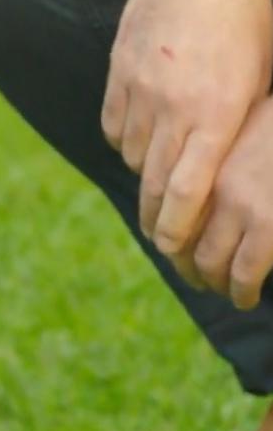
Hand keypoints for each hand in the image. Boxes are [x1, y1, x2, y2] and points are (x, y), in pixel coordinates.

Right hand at [101, 0, 272, 278]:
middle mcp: (173, 106)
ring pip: (133, 156)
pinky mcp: (118, 75)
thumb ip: (244, 127)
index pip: (185, 190)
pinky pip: (115, 127)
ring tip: (159, 176)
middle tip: (162, 236)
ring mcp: (140, 90)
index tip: (171, 246)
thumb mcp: (266, 72)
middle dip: (156, 215)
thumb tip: (229, 176)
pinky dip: (128, 139)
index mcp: (218, 110)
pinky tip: (145, 134)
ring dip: (145, 172)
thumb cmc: (250, 13)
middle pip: (152, 182)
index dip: (175, 227)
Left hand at [187, 97, 272, 308]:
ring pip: (208, 263)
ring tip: (222, 290)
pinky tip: (245, 298)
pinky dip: (241, 292)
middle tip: (198, 279)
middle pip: (179, 243)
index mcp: (201, 163)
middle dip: (186, 268)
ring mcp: (239, 206)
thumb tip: (202, 196)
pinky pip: (244, 272)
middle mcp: (210, 185)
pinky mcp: (268, 224)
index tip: (174, 250)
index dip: (169, 239)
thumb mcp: (243, 132)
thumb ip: (220, 162)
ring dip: (212, 283)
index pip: (167, 214)